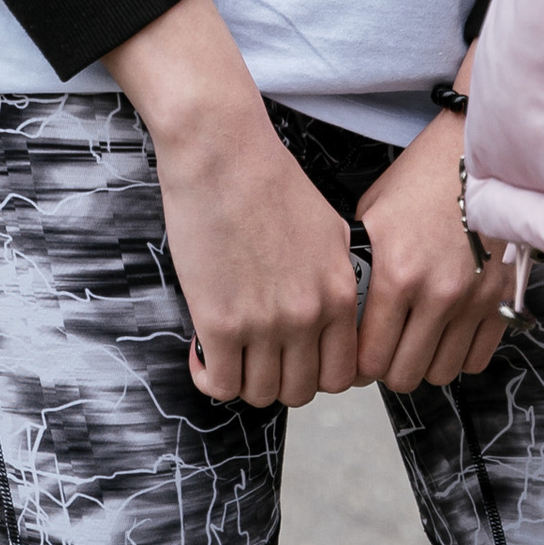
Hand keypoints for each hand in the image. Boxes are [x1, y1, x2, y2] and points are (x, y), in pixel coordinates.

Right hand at [105, 0, 361, 409]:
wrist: (222, 150)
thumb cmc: (267, 179)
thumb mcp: (327, 229)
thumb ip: (335, 278)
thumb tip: (331, 316)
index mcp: (340, 292)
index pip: (341, 374)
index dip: (314, 371)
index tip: (292, 359)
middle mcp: (309, 314)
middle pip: (301, 390)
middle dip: (278, 379)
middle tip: (256, 355)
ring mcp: (266, 323)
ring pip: (260, 394)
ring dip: (243, 378)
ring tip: (228, 349)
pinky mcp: (221, 323)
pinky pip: (220, 384)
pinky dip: (209, 376)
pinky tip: (202, 350)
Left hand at [352, 107, 518, 392]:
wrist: (471, 156)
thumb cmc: (418, 181)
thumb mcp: (371, 220)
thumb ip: (360, 274)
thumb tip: (344, 319)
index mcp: (397, 274)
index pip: (370, 357)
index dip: (358, 366)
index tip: (358, 359)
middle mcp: (437, 293)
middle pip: (404, 375)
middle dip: (388, 369)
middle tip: (385, 351)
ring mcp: (474, 299)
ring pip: (441, 373)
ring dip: (424, 364)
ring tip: (415, 342)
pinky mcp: (501, 298)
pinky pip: (476, 359)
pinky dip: (458, 354)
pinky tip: (445, 333)